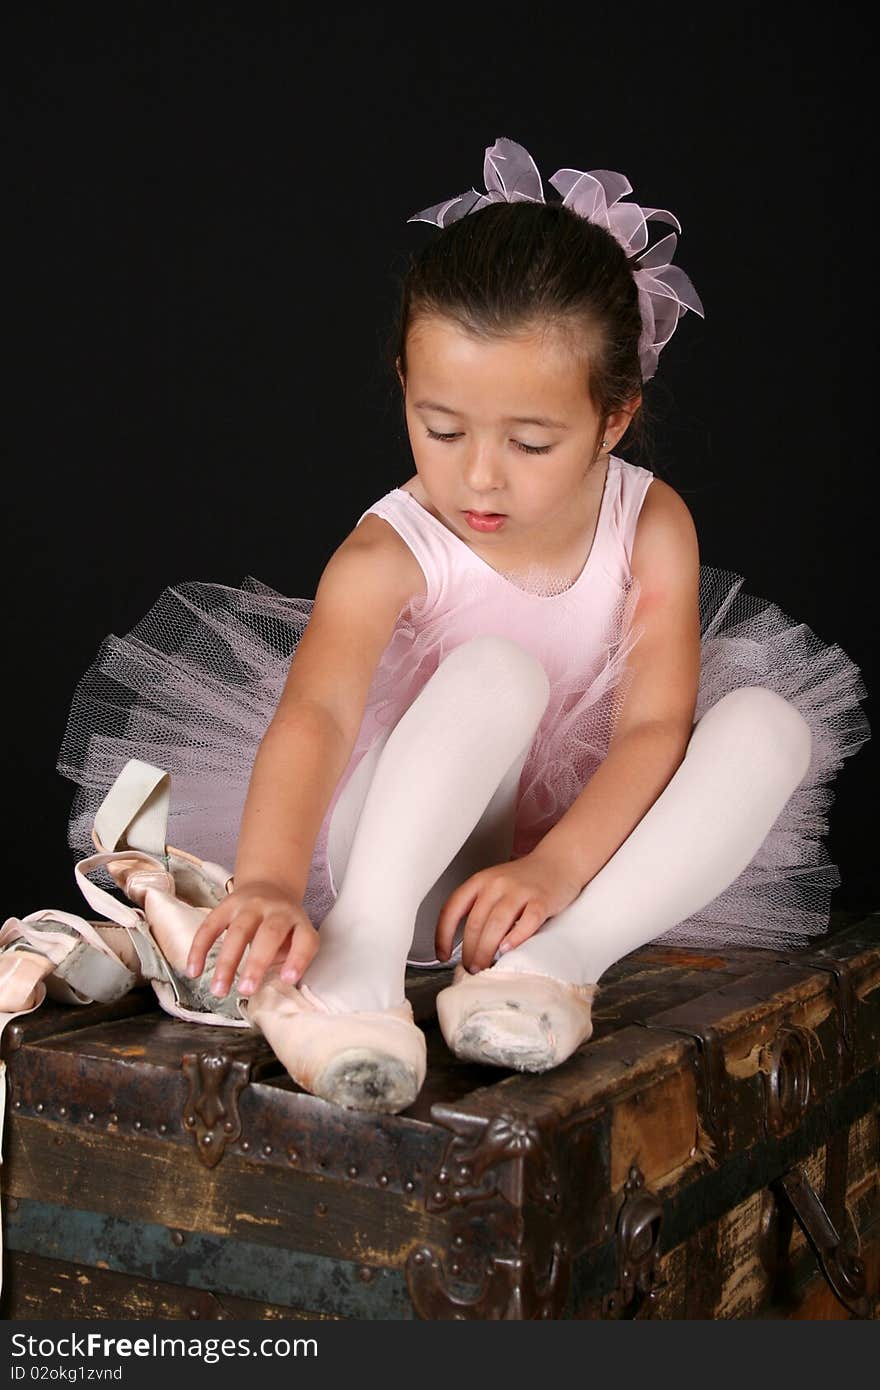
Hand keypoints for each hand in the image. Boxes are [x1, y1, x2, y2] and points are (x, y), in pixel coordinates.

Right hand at [185, 880, 318, 998]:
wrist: (269, 886)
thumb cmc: (283, 926)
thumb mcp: (295, 938)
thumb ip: (289, 959)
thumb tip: (278, 985)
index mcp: (298, 921)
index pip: (304, 939)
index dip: (298, 959)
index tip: (288, 979)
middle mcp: (276, 910)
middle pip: (269, 934)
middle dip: (256, 964)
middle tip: (245, 990)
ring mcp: (250, 905)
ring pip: (238, 931)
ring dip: (226, 962)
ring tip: (219, 990)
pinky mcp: (227, 905)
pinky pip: (211, 926)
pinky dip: (199, 949)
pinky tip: (193, 971)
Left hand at [434, 849, 582, 973]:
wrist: (558, 861)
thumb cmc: (524, 880)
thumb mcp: (494, 886)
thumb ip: (480, 908)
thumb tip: (465, 947)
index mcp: (480, 881)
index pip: (452, 909)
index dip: (443, 935)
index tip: (442, 955)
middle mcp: (496, 884)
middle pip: (475, 922)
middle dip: (469, 951)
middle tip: (470, 968)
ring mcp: (520, 891)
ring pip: (497, 924)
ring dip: (486, 950)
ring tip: (484, 966)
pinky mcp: (542, 899)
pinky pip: (527, 921)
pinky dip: (515, 938)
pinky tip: (508, 949)